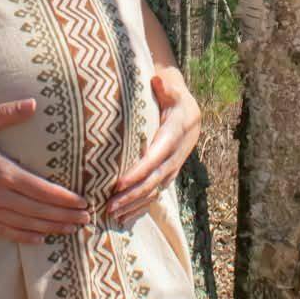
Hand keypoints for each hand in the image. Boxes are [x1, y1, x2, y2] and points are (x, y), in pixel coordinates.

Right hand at [0, 98, 90, 243]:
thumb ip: (8, 113)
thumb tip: (34, 103)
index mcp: (1, 171)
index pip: (42, 190)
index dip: (65, 199)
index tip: (84, 202)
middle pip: (38, 211)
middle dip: (65, 216)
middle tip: (87, 219)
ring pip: (24, 224)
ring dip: (50, 228)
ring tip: (71, 230)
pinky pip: (3, 231)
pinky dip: (23, 236)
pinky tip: (39, 239)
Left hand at [105, 68, 200, 226]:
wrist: (190, 112)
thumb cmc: (174, 97)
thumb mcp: (174, 88)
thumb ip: (167, 86)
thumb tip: (158, 79)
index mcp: (174, 135)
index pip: (155, 157)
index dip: (139, 172)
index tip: (119, 183)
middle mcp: (175, 156)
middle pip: (153, 180)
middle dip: (132, 195)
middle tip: (109, 205)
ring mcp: (172, 168)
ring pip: (154, 191)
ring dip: (134, 205)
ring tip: (112, 214)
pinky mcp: (167, 175)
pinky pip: (155, 194)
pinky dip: (140, 207)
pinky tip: (124, 218)